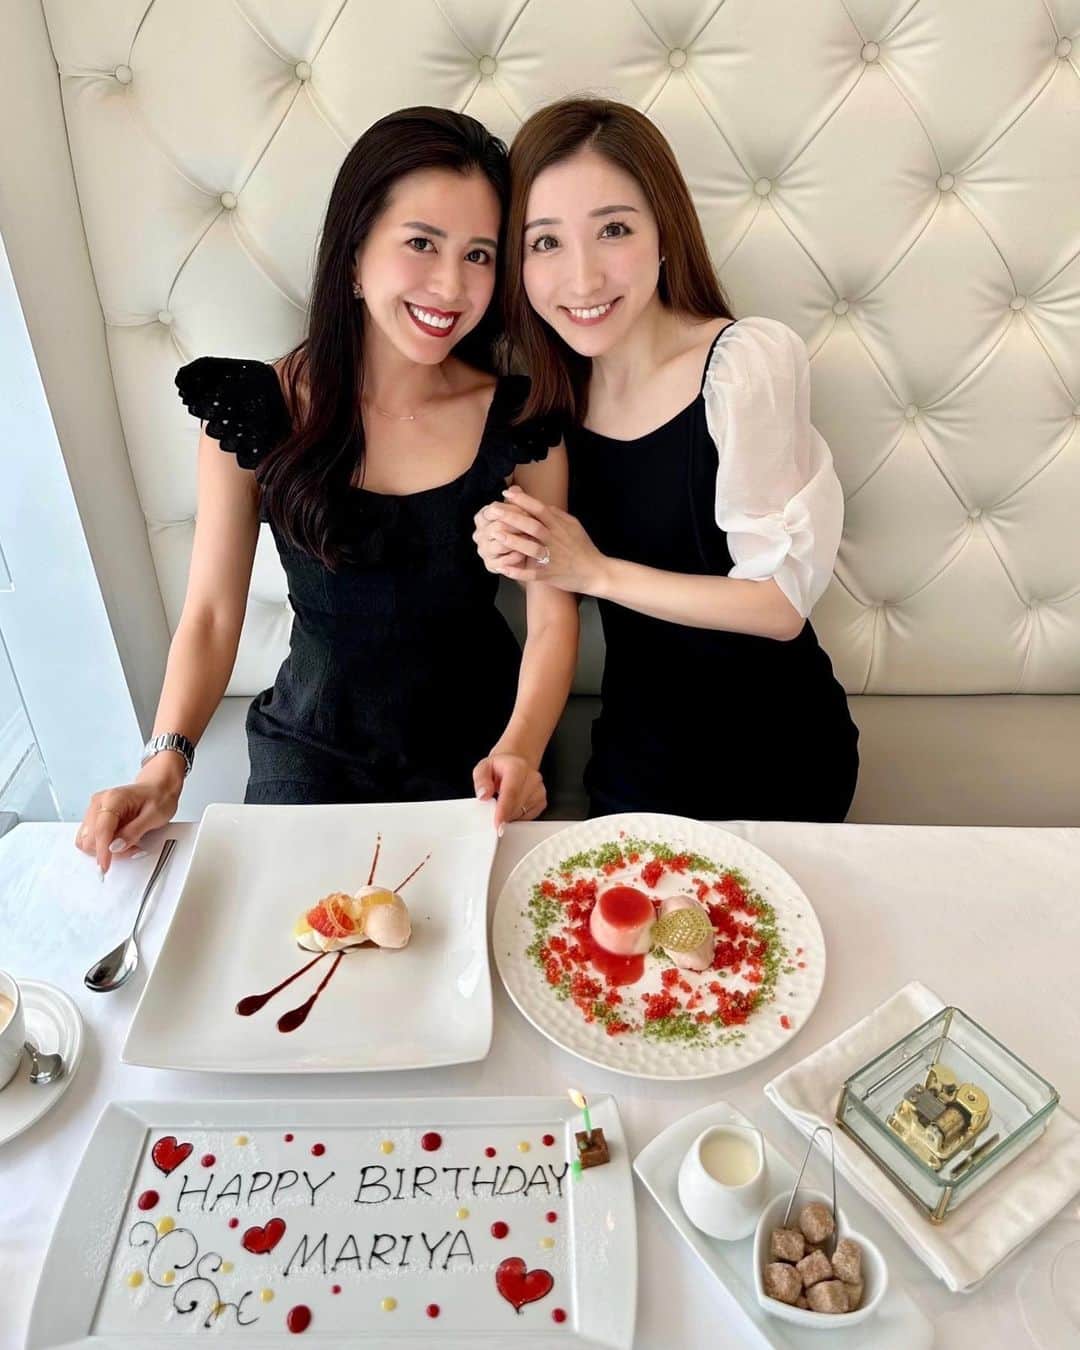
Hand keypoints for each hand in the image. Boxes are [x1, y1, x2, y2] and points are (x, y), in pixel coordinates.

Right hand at [74, 761, 182, 874]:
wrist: (158, 787)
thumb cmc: (158, 797)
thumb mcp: (154, 815)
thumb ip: (134, 831)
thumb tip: (115, 847)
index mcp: (112, 799)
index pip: (101, 830)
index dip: (102, 851)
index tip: (105, 867)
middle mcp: (99, 803)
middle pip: (90, 839)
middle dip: (109, 851)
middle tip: (133, 848)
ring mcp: (95, 811)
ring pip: (88, 841)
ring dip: (106, 850)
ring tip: (130, 843)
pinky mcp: (96, 819)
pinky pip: (93, 839)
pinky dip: (105, 846)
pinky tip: (121, 842)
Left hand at [473, 752, 546, 833]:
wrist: (517, 763)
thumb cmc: (500, 767)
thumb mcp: (483, 767)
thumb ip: (481, 780)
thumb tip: (484, 795)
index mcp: (517, 767)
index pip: (511, 792)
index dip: (504, 810)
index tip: (498, 824)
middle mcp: (532, 778)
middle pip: (516, 806)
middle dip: (502, 814)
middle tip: (492, 810)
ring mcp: (539, 790)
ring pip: (521, 814)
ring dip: (508, 815)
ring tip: (502, 801)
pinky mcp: (541, 802)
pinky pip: (527, 817)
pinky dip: (516, 816)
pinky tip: (512, 805)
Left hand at [474, 486, 607, 593]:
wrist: (595, 572)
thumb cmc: (582, 547)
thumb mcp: (573, 525)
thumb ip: (556, 514)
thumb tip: (539, 504)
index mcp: (559, 526)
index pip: (539, 509)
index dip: (522, 500)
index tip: (506, 493)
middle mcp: (555, 540)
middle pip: (531, 525)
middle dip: (511, 517)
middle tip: (492, 510)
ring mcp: (552, 558)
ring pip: (531, 548)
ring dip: (513, 541)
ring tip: (495, 535)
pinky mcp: (549, 575)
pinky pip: (531, 573)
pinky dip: (517, 571)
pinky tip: (503, 567)